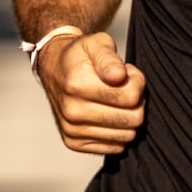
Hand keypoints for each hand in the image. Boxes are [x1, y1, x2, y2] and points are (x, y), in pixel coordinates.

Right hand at [37, 31, 145, 154]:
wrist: (54, 68)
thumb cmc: (80, 55)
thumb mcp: (96, 43)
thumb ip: (109, 58)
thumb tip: (118, 76)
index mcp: (77, 85)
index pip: (130, 97)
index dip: (137, 83)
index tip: (128, 74)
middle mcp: (72, 111)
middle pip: (131, 119)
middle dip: (136, 102)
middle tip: (125, 88)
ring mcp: (71, 129)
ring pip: (126, 136)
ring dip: (127, 117)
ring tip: (116, 100)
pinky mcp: (73, 142)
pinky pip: (114, 147)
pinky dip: (117, 132)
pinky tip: (108, 114)